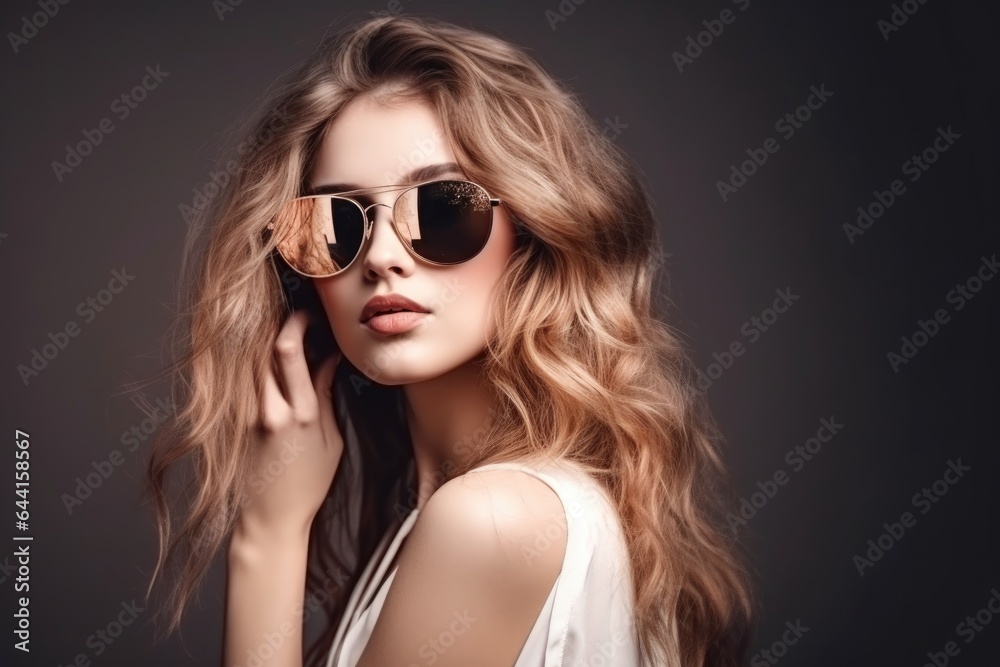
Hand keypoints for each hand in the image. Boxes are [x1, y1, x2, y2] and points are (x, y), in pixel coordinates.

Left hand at [237, 310, 343, 541]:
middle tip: (297, 320)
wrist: (271, 519)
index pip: (289, 351)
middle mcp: (269, 411)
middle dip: (281, 327)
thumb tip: (329, 359)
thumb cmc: (308, 485)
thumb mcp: (331, 441)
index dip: (298, 323)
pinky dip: (253, 367)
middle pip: (263, 349)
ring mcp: (246, 417)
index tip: (310, 315)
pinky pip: (241, 384)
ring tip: (282, 339)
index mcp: (301, 414)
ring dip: (264, 344)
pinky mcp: (233, 425)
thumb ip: (326, 396)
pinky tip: (265, 364)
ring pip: (249, 363)